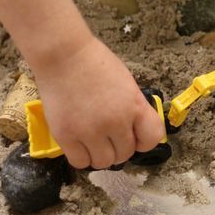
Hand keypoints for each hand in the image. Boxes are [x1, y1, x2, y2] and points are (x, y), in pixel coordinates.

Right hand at [31, 36, 165, 169]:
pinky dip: (81, 156)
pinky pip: (80, 162)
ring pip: (103, 162)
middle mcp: (115, 122)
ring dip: (99, 154)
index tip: (133, 136)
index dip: (143, 140)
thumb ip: (131, 107)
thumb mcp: (124, 81)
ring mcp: (90, 131)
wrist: (62, 52)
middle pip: (125, 153)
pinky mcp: (66, 135)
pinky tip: (78, 142)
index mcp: (134, 104)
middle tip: (105, 133)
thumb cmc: (92, 60)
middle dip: (117, 146)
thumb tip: (131, 130)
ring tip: (91, 139)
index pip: (152, 138)